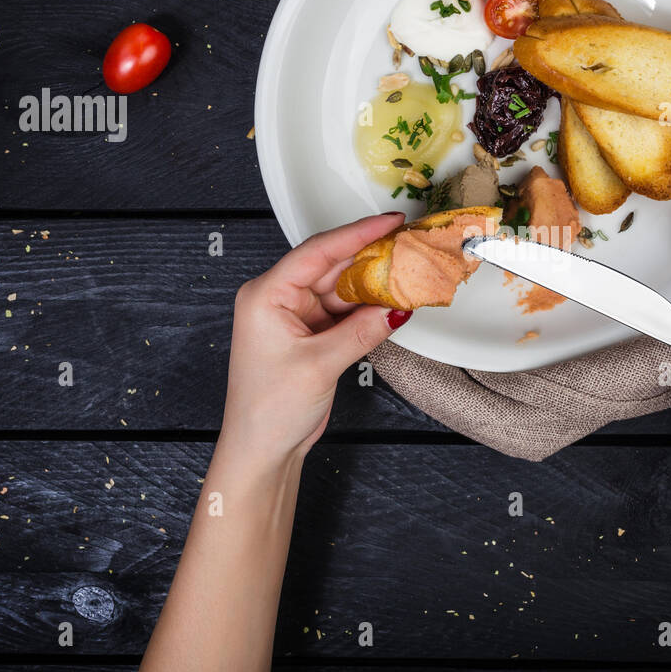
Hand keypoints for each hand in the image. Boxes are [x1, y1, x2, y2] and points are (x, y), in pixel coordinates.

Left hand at [218, 211, 411, 464]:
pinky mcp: (312, 333)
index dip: (357, 233)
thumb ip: (361, 332)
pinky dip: (369, 308)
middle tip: (408, 246)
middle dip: (371, 257)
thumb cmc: (267, 410)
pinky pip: (345, 311)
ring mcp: (296, 316)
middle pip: (332, 265)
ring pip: (342, 288)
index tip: (389, 222)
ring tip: (408, 275)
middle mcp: (279, 299)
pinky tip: (392, 303)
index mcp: (266, 295)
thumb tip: (396, 309)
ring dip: (374, 285)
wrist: (262, 449)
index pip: (317, 252)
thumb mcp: (319, 366)